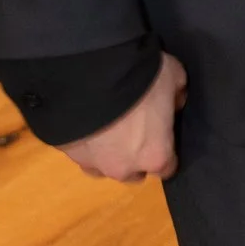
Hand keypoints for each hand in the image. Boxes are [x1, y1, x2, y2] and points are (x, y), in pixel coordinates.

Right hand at [62, 52, 185, 182]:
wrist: (86, 73)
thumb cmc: (140, 78)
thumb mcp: (173, 75)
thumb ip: (177, 95)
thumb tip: (175, 102)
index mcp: (155, 156)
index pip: (167, 168)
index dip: (165, 151)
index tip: (162, 135)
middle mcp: (124, 168)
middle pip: (134, 172)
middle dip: (135, 155)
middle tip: (132, 127)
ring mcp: (92, 163)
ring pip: (103, 167)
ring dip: (107, 152)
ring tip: (105, 126)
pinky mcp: (67, 153)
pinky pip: (80, 152)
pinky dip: (84, 141)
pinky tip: (85, 121)